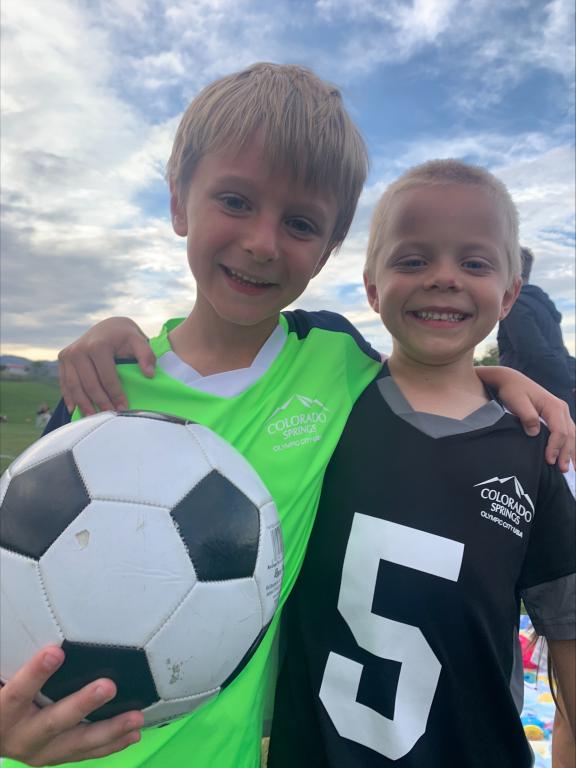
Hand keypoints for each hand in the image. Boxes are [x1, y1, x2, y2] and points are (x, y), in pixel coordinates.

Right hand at [0, 646, 143, 764]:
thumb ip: (20, 664)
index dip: (35, 673)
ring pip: (76, 743)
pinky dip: (112, 744)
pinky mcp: (56, 759)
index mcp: (3, 713)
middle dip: (82, 705)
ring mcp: (40, 752)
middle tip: (109, 686)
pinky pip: (86, 753)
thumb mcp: (4, 682)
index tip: (56, 652)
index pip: (17, 693)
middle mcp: (21, 737)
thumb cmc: (6, 699)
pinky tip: (133, 733)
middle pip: (53, 721)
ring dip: (109, 730)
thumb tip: (48, 639)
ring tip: (135, 717)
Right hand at [58, 318, 155, 415]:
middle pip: (89, 384)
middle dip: (100, 402)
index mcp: (98, 345)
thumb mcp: (138, 340)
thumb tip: (149, 374)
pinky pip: (65, 382)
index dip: (115, 394)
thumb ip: (146, 355)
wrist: (107, 327)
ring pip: (74, 386)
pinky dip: (69, 397)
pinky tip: (75, 409)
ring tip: (93, 417)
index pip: (107, 377)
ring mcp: (68, 354)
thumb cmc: (124, 336)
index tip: (124, 408)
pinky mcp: (63, 359)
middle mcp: (79, 349)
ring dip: (83, 404)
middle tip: (110, 416)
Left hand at [477, 366, 574, 469]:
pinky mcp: (556, 416)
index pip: (560, 431)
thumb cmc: (513, 390)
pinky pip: (567, 432)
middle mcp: (561, 409)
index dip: (555, 447)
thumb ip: (527, 417)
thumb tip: (535, 433)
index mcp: (554, 406)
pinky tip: (569, 456)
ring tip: (571, 468)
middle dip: (567, 453)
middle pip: (569, 435)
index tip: (549, 460)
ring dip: (571, 451)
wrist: (511, 380)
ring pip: (571, 435)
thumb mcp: (517, 401)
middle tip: (562, 470)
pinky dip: (569, 445)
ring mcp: (561, 413)